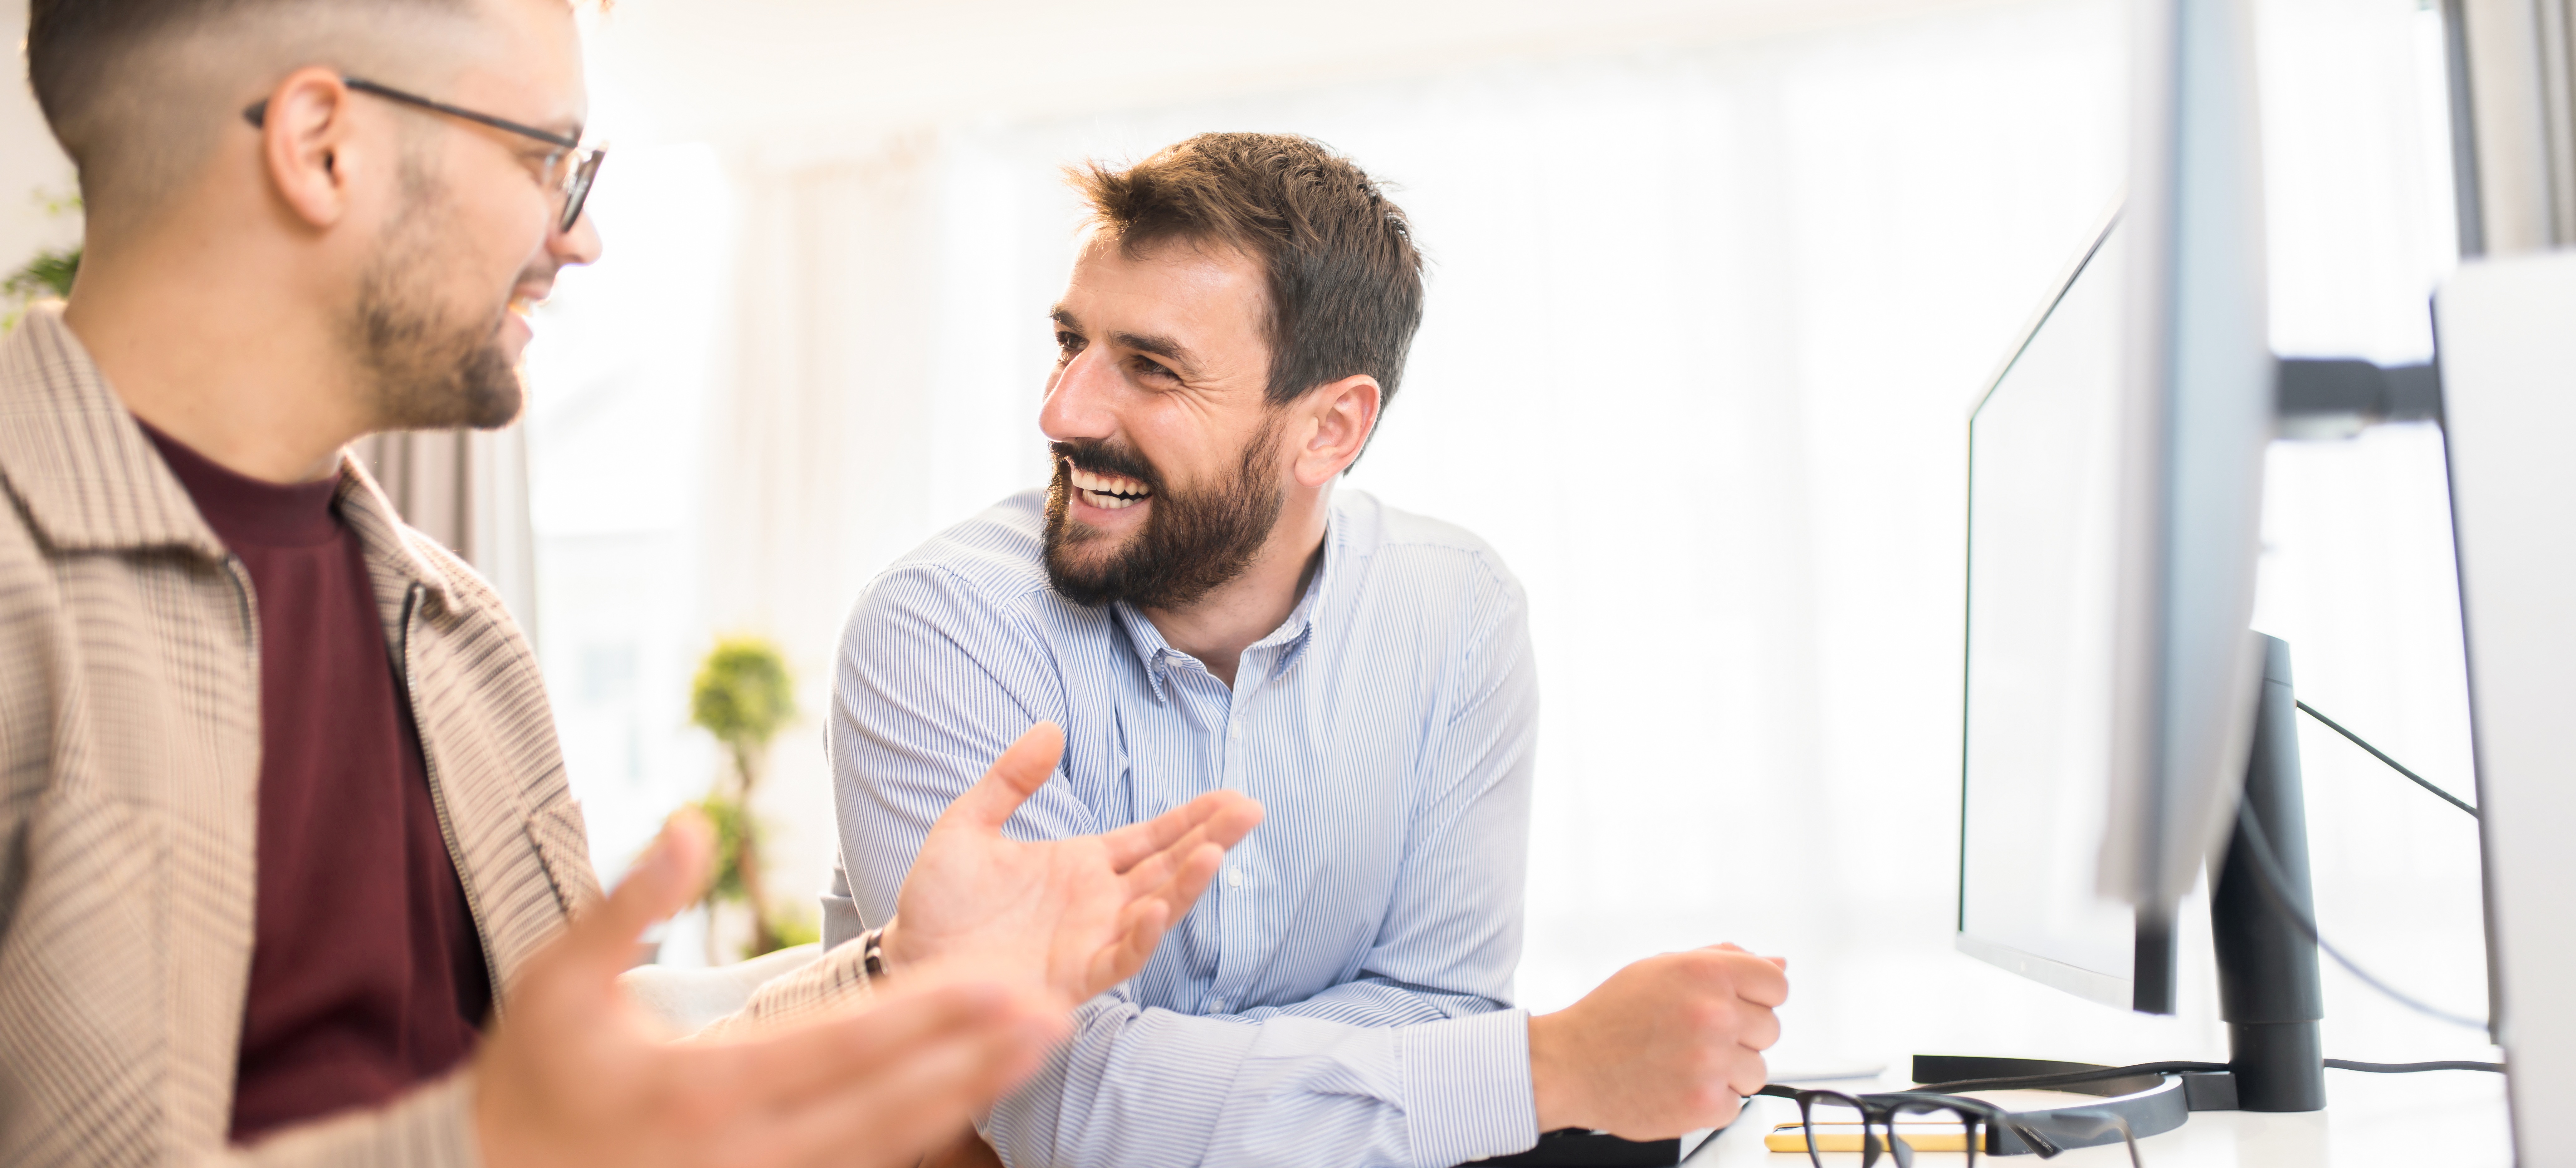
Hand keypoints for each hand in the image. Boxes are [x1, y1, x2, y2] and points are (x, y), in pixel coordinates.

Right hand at [475, 813, 1069, 1167]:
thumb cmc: (529, 1077)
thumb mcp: (554, 982)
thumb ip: (628, 905)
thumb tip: (695, 825)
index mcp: (700, 1089)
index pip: (837, 1047)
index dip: (924, 1017)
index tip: (997, 981)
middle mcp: (743, 1150)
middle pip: (885, 1104)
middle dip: (972, 1058)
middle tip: (1053, 1012)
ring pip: (885, 1144)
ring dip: (964, 1096)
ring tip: (1034, 1050)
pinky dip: (917, 1136)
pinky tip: (969, 1100)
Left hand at [880, 722, 1264, 1005]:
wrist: (906, 958)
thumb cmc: (938, 901)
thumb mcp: (967, 825)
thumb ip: (1009, 780)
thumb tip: (1050, 727)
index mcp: (1082, 864)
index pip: (1151, 837)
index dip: (1192, 817)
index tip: (1232, 796)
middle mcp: (1098, 903)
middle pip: (1168, 867)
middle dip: (1210, 840)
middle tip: (1250, 811)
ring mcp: (1090, 941)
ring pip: (1155, 911)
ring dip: (1186, 885)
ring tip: (1213, 854)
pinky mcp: (1072, 978)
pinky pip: (1119, 959)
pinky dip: (1141, 936)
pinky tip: (1157, 909)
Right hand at [1526, 943, 1789, 1139]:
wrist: (1569, 1065)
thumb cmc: (1613, 1016)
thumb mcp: (1663, 969)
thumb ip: (1723, 960)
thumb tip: (1778, 964)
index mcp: (1706, 972)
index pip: (1776, 984)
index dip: (1757, 997)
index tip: (1735, 1007)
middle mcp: (1713, 1014)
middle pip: (1770, 1028)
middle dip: (1740, 1034)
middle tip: (1697, 1037)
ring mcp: (1711, 1061)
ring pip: (1756, 1070)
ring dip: (1728, 1071)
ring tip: (1686, 1063)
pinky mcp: (1704, 1104)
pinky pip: (1734, 1104)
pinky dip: (1709, 1101)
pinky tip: (1678, 1086)